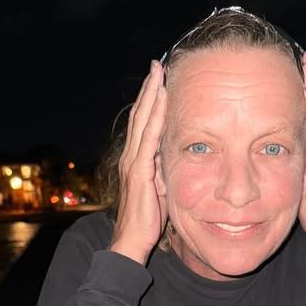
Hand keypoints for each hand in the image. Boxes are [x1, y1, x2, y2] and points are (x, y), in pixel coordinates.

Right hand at [110, 61, 167, 264]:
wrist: (131, 242)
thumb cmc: (146, 221)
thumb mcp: (159, 190)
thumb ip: (163, 172)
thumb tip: (174, 159)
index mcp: (136, 161)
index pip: (144, 124)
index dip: (150, 101)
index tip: (159, 80)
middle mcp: (131, 157)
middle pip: (140, 115)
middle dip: (149, 89)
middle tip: (157, 64)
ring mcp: (133, 163)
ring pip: (142, 121)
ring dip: (151, 95)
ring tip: (158, 72)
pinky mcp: (139, 172)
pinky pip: (148, 138)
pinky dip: (155, 116)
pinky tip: (162, 100)